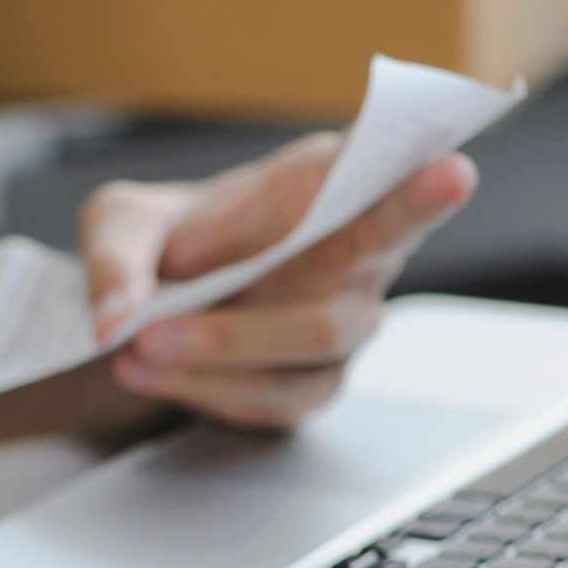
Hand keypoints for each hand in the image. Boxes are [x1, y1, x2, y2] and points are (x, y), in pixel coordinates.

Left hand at [79, 133, 476, 427]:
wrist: (151, 302)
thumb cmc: (161, 241)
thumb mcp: (118, 222)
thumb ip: (117, 258)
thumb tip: (117, 318)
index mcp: (321, 183)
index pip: (385, 176)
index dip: (419, 183)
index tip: (450, 170)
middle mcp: (353, 252)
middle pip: (363, 271)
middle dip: (265, 298)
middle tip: (158, 324)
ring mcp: (344, 321)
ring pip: (311, 342)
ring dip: (218, 351)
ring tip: (137, 347)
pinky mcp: (317, 380)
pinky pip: (278, 396)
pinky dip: (208, 388)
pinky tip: (153, 373)